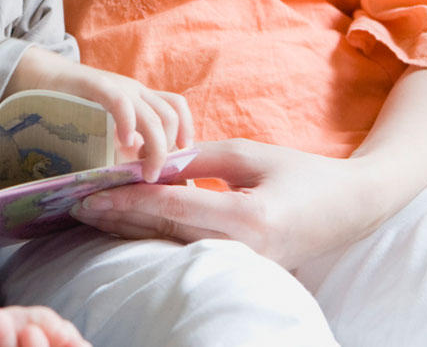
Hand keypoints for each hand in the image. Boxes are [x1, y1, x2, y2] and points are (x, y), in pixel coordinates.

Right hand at [8, 48, 193, 182]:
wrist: (37, 77)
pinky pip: (120, 102)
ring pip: (153, 114)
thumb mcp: (102, 128)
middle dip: (170, 150)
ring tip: (145, 172)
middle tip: (155, 177)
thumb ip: (119, 148)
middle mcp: (134, 91)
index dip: (185, 134)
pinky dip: (129, 124)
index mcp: (139, 99)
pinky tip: (125, 144)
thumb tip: (137, 182)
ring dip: (156, 146)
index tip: (179, 164)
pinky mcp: (96, 85)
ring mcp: (117, 86)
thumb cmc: (69, 109)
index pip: (176, 109)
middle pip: (170, 116)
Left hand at [71, 138, 388, 270]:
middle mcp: (243, 252)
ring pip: (173, 245)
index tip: (92, 190)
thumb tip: (154, 162)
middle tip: (75, 203)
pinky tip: (131, 223)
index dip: (129, 198)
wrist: (351, 208)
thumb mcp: (249, 154)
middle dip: (118, 217)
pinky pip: (190, 250)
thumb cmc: (302, 174)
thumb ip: (200, 158)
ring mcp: (244, 269)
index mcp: (247, 220)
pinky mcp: (243, 271)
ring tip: (92, 213)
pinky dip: (158, 234)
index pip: (172, 208)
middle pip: (165, 232)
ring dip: (132, 228)